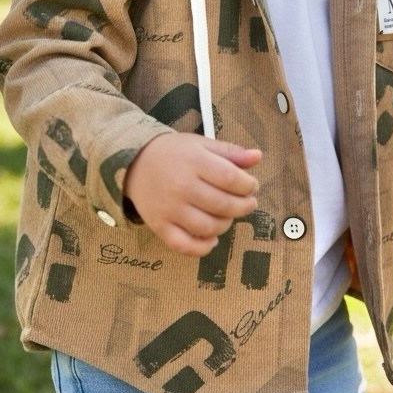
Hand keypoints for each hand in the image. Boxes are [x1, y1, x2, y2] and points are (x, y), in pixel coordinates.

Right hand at [124, 133, 261, 256]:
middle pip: (223, 205)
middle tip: (248, 203)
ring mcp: (170, 209)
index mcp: (194, 161)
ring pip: (209, 228)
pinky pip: (185, 246)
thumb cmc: (174, 153)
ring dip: (226, 224)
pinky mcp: (160, 227)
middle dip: (243, 206)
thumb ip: (230, 152)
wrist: (135, 162)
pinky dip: (203, 247)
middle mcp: (182, 186)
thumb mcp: (201, 144)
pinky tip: (212, 239)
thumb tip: (257, 157)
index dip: (248, 186)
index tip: (252, 186)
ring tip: (228, 215)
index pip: (230, 179)